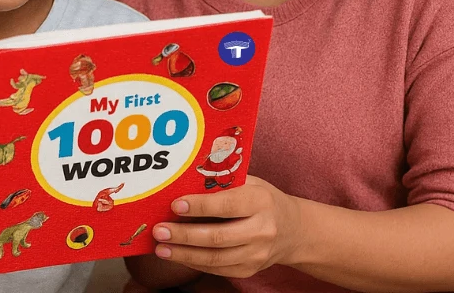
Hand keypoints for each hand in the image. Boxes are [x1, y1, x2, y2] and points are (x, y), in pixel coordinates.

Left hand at [152, 175, 302, 278]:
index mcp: (261, 201)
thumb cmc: (262, 200)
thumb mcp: (250, 183)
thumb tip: (182, 184)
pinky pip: (218, 269)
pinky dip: (194, 263)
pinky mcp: (250, 270)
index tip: (175, 205)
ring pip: (215, 258)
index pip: (227, 205)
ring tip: (161, 247)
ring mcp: (257, 253)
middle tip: (160, 231)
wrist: (293, 230)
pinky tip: (177, 255)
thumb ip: (222, 183)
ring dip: (184, 254)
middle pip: (218, 237)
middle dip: (184, 235)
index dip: (200, 206)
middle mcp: (262, 229)